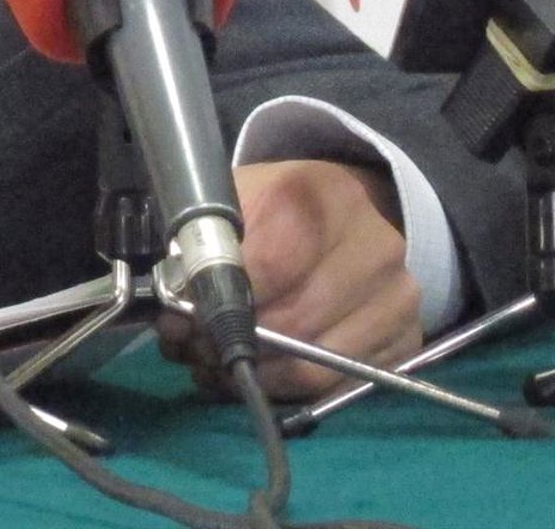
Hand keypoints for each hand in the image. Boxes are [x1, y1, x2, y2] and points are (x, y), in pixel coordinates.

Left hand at [155, 160, 421, 400]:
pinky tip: (254, 374)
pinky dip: (285, 388)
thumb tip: (174, 295)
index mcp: (318, 196)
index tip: (180, 313)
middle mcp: (373, 246)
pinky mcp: (406, 340)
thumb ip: (205, 235)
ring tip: (212, 364)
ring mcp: (397, 297)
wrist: (360, 207)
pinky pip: (336, 384)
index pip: (268, 263)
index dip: (218, 297)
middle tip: (189, 346)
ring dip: (252, 373)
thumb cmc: (282, 203)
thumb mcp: (240, 193)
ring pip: (312, 363)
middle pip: (290, 321)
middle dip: (228, 342)